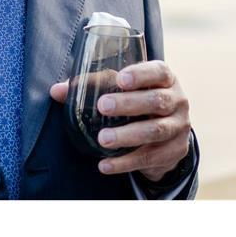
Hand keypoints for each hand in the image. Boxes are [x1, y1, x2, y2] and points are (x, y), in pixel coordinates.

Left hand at [50, 59, 190, 180]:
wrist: (168, 135)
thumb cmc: (139, 102)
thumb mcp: (123, 90)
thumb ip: (92, 86)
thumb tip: (56, 91)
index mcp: (165, 79)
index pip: (159, 71)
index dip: (141, 74)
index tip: (120, 79)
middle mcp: (177, 101)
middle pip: (156, 101)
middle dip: (129, 104)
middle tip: (102, 107)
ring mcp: (179, 127)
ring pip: (155, 130)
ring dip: (128, 135)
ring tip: (103, 139)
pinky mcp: (174, 151)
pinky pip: (149, 158)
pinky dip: (125, 163)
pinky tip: (105, 165)